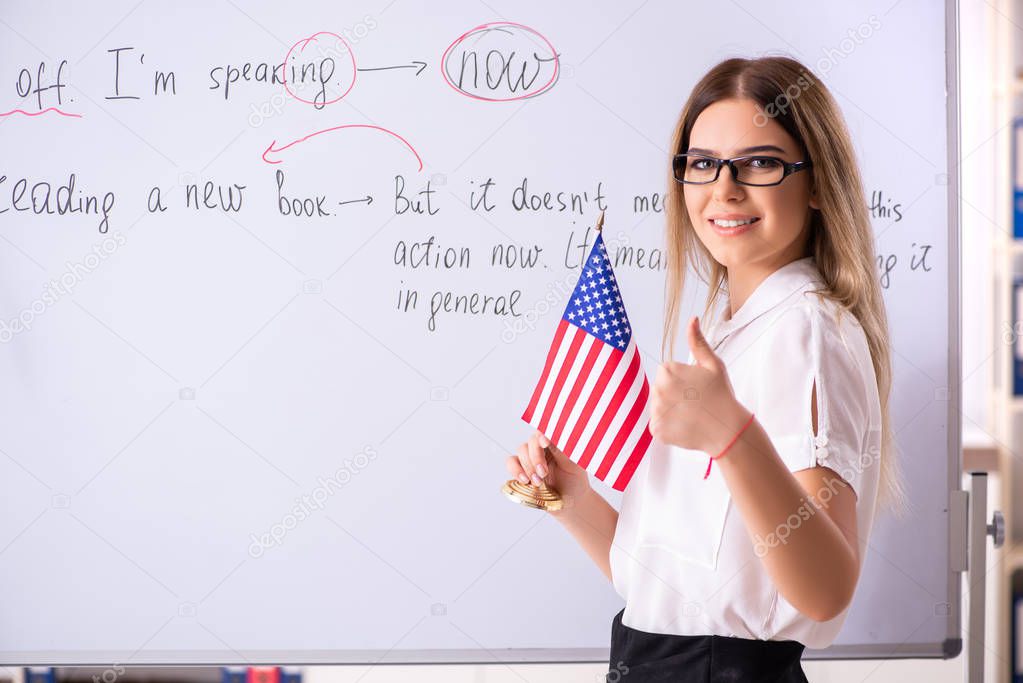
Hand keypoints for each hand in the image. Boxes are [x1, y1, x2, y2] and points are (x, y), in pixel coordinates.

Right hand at [506, 429, 591, 511]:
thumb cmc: (574, 481)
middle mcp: (541, 448)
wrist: (569, 501)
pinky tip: (525, 480)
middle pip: (531, 442)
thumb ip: (562, 452)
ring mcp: (530, 458)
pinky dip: (515, 470)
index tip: (545, 443)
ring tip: (538, 482)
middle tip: (543, 473)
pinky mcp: (521, 469)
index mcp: (555, 443)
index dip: (542, 436)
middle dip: (536, 458)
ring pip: (521, 451)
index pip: (545, 432)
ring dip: (528, 467)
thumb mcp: (574, 466)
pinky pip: (511, 463)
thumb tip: (551, 439)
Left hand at [649, 316, 746, 454]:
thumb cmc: (721, 394)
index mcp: (667, 371)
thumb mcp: (712, 364)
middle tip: (694, 402)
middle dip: (673, 394)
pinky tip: (685, 426)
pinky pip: (658, 425)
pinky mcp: (656, 430)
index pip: (665, 372)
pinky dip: (669, 427)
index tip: (695, 388)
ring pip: (658, 406)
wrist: (728, 430)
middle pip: (659, 388)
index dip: (681, 379)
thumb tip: (692, 318)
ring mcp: (656, 411)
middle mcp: (657, 389)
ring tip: (690, 415)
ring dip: (670, 410)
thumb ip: (697, 342)